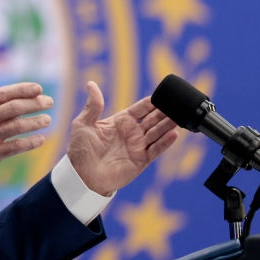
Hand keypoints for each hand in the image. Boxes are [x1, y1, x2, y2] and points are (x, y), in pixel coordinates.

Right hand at [0, 76, 53, 186]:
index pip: (3, 94)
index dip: (22, 89)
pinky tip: (41, 139)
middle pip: (14, 108)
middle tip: (49, 101)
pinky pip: (16, 147)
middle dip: (35, 103)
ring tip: (47, 119)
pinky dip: (30, 142)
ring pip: (18, 126)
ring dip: (36, 122)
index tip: (38, 88)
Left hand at [67, 81, 178, 195]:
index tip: (162, 95)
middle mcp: (132, 132)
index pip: (141, 108)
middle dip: (164, 112)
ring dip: (168, 125)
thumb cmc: (81, 150)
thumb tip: (90, 83)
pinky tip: (174, 134)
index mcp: (121, 121)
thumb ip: (92, 105)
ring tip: (178, 117)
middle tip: (175, 105)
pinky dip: (165, 142)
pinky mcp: (141, 160)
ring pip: (158, 133)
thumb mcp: (83, 123)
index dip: (151, 102)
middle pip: (153, 119)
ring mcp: (138, 146)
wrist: (82, 175)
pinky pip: (156, 150)